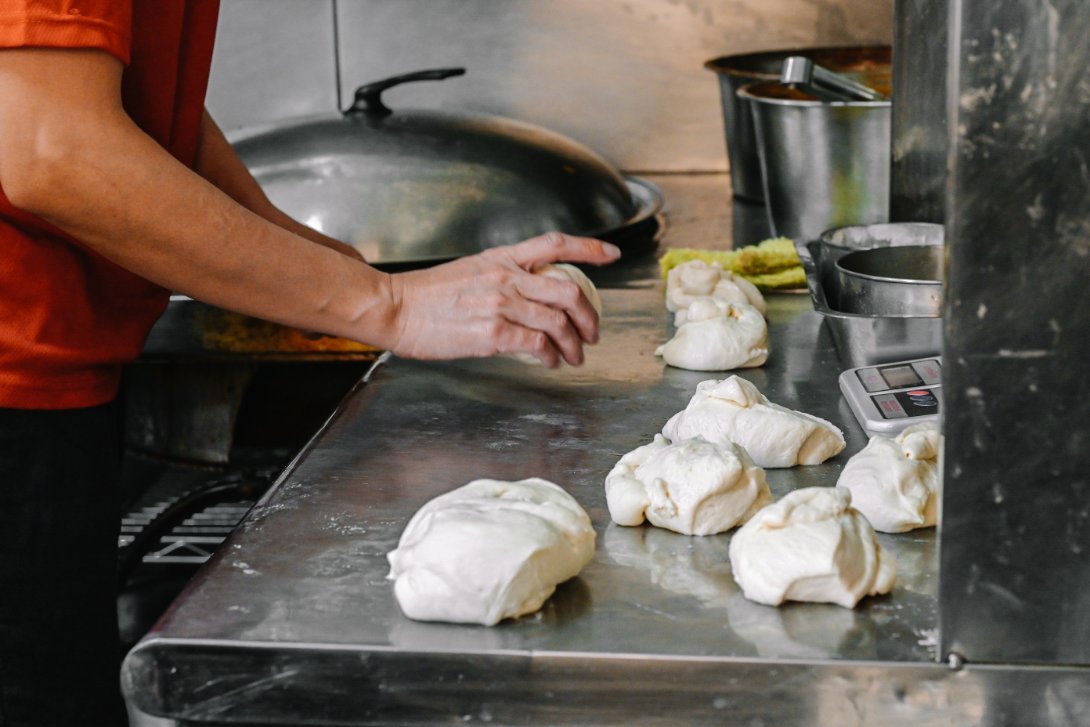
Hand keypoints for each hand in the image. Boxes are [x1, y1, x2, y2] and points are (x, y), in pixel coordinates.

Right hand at [387, 232, 620, 366]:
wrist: (395, 308)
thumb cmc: (427, 295)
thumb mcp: (471, 271)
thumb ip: (503, 278)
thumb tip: (530, 296)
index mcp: (503, 257)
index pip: (555, 244)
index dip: (589, 248)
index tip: (612, 256)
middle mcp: (506, 276)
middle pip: (569, 289)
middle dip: (589, 316)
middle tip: (592, 333)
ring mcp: (501, 304)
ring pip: (559, 321)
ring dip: (575, 344)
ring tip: (575, 356)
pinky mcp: (492, 332)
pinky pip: (537, 344)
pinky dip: (552, 355)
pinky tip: (550, 362)